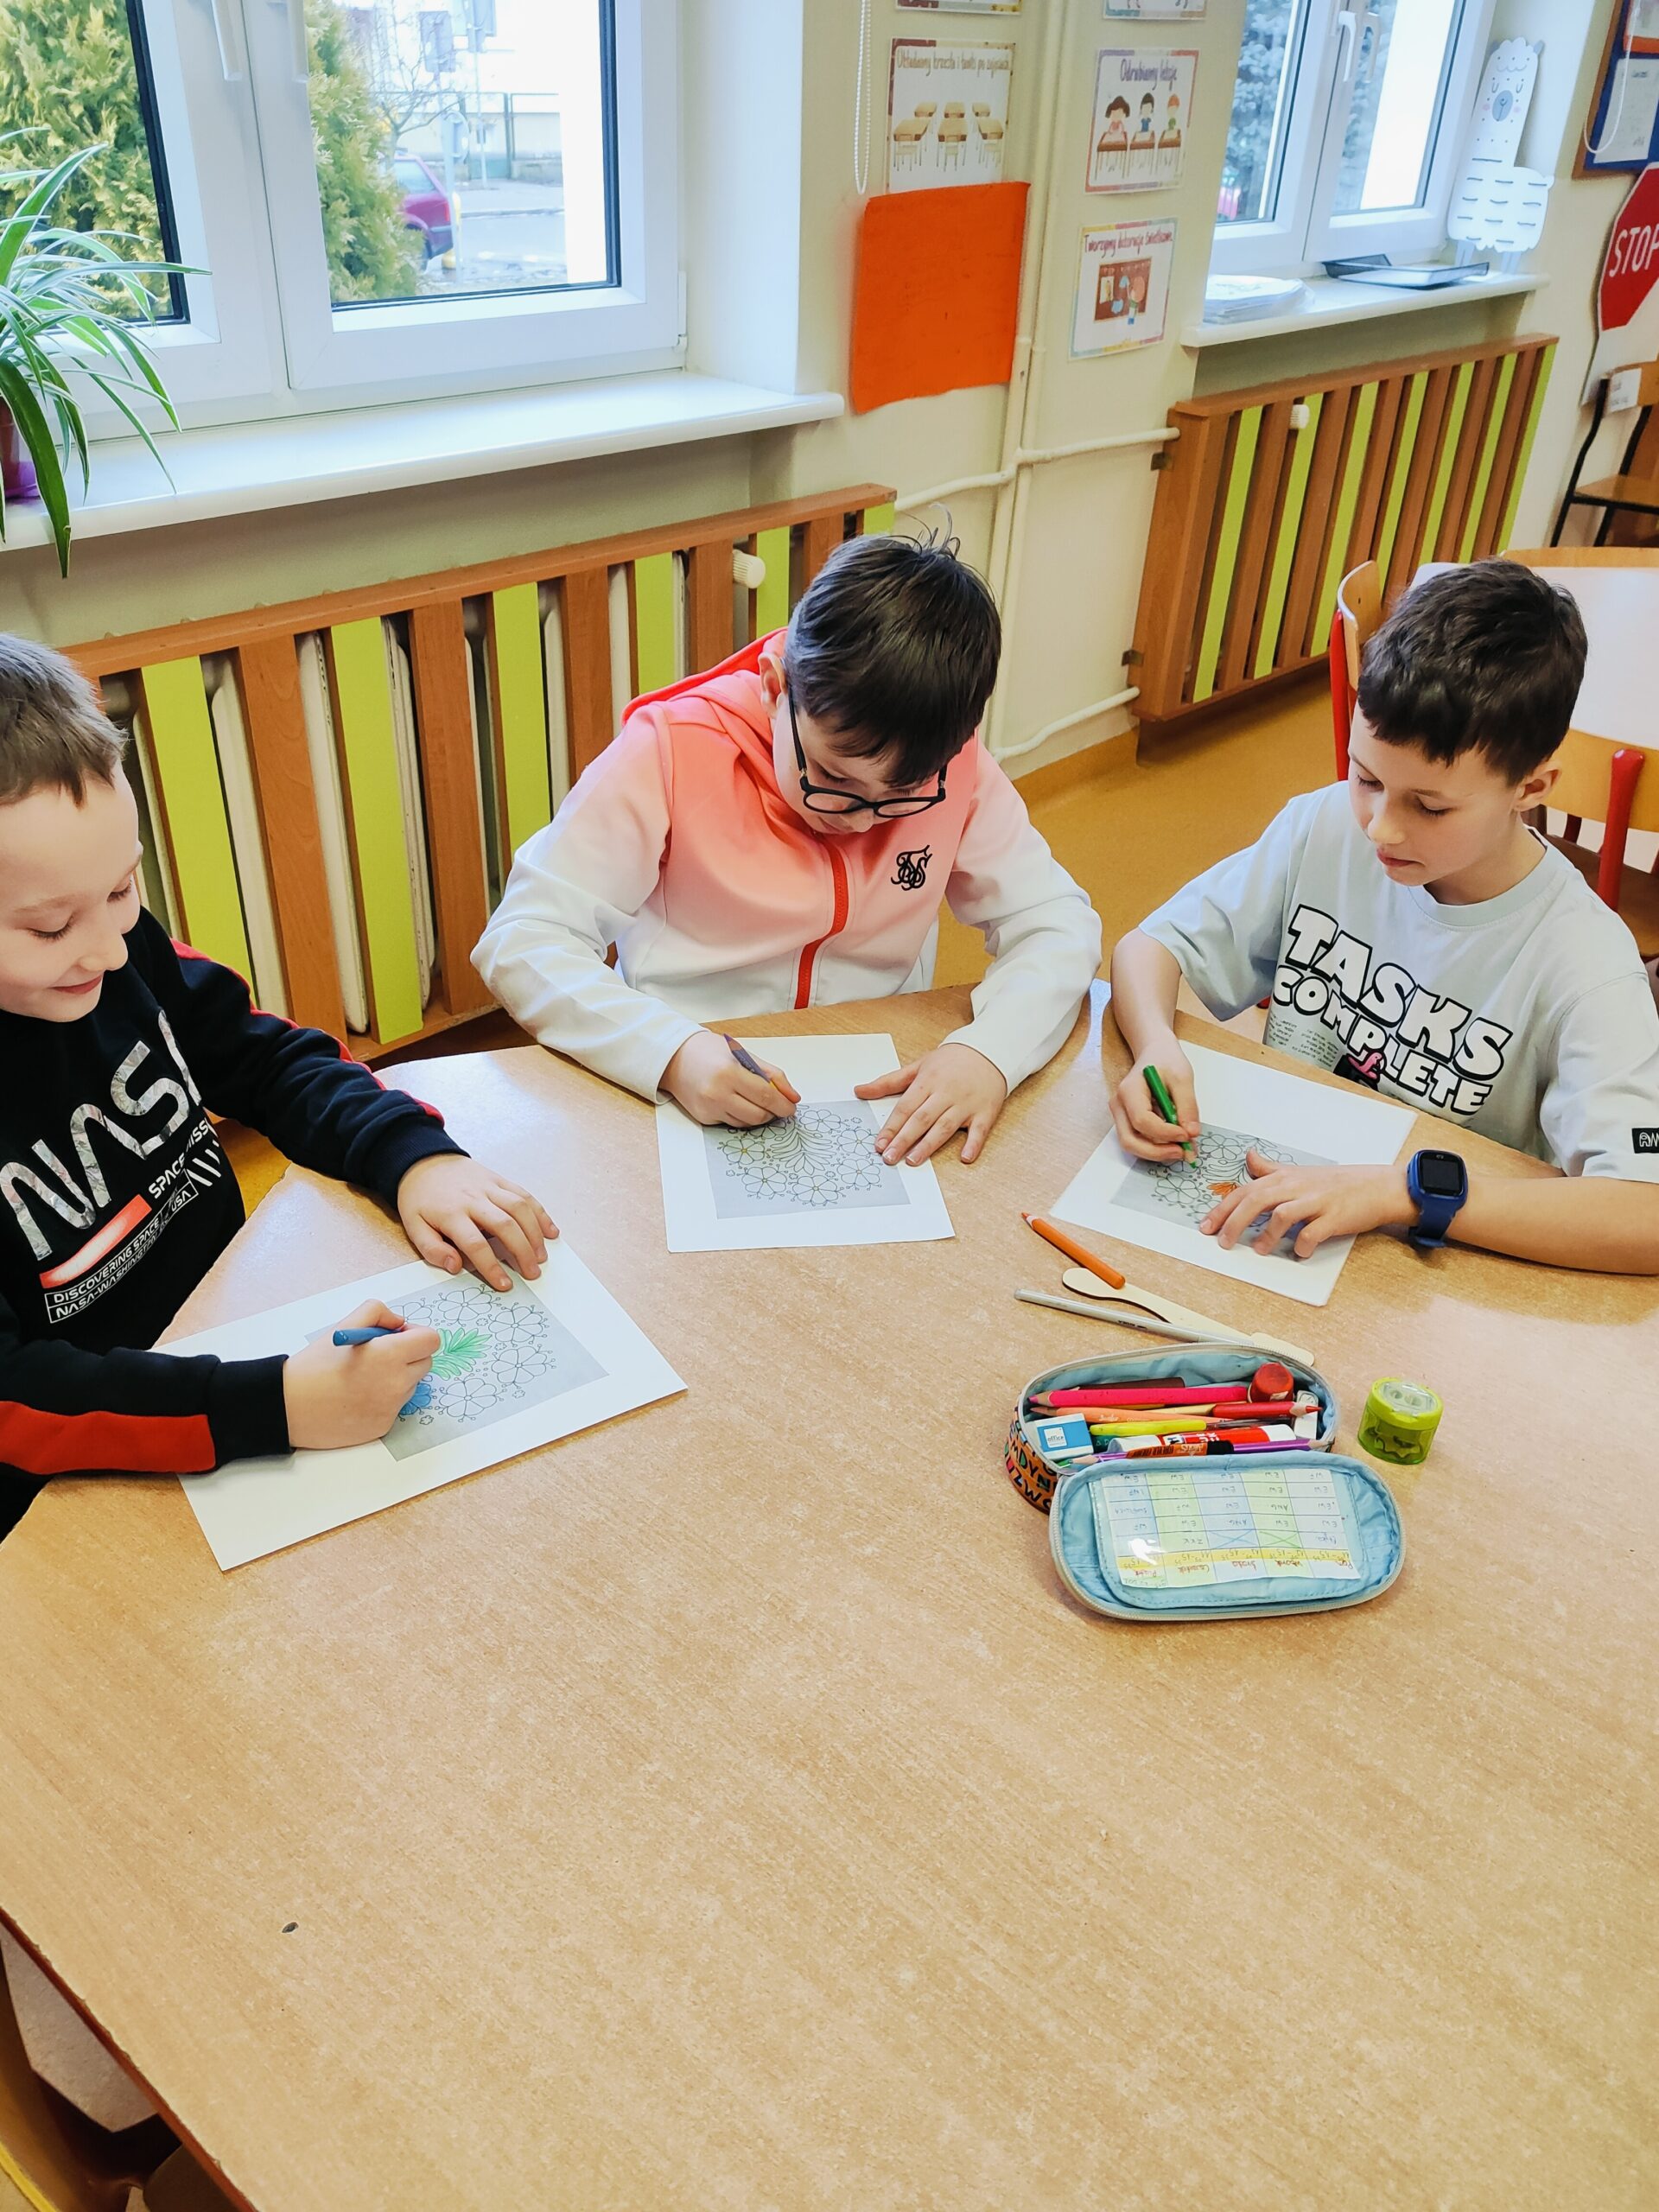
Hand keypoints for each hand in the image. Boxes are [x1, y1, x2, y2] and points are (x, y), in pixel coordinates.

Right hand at [283, 1301, 442, 1449]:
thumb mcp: (344, 1326)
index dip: (416, 1334)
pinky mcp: (383, 1427)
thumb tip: (399, 1322)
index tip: (398, 1336)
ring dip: (397, 1378)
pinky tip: (357, 1396)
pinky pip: (395, 1407)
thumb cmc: (314, 1366)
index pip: (431, 1340)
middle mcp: (397, 1384)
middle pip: (425, 1363)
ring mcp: (391, 1408)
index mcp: (390, 1355)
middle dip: (409, 1355)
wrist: (289, 1406)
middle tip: (380, 1355)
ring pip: (411, 1386)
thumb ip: (377, 1312)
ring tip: (363, 1377)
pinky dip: (383, 1400)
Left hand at [396, 1155, 556, 1292]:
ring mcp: (489, 1187)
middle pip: (504, 1225)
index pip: (475, 1244)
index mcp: (450, 1213)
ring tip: (541, 1256)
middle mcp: (473, 1198)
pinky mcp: (499, 1179)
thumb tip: (455, 1266)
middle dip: (522, 1251)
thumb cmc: (420, 1199)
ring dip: (535, 1233)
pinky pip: (524, 1194)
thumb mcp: (413, 1226)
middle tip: (532, 1273)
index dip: (492, 1266)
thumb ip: (432, 1249)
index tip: (505, 1284)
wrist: (424, 1161)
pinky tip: (550, 1231)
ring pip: (519, 1208)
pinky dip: (540, 1213)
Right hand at [662, 1030, 799, 1126]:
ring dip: (757, 1115)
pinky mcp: (703, 1118)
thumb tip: (793, 1096)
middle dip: (772, 1113)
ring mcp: (709, 1108)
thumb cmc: (709, 1052)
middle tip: (776, 1105)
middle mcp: (717, 1093)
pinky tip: (736, 1101)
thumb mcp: (744, 1054)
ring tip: (755, 1100)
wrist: (675, 1058)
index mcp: (729, 1073)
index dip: (783, 1105)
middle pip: (758, 1115)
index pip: (766, 1096)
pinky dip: (740, 1115)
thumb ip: (772, 1075)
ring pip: (746, 1123)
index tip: (791, 1108)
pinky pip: (731, 1123)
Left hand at [856, 1043, 1007, 1166]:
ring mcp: (966, 1103)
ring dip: (929, 1145)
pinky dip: (974, 1144)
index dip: (891, 1127)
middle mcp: (946, 1093)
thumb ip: (888, 1082)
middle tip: (889, 1158)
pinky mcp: (985, 1112)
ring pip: (945, 1126)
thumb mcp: (918, 1066)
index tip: (879, 1144)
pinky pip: (980, 1130)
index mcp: (928, 1081)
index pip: (905, 1107)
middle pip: (922, 1119)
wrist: (989, 1050)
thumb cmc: (950, 1061)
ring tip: (913, 1160)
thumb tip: (859, 1090)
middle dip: (904, 1139)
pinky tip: (965, 1157)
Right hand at [1109, 1041, 1198, 1161]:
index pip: (1142, 1120)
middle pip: (1130, 1140)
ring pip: (1133, 1145)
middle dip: (1157, 1152)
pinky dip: (1157, 1147)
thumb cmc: (1166, 1060)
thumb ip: (1187, 1106)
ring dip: (1158, 1152)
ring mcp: (1121, 1115)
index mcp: (1129, 1091)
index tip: (1187, 1135)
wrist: (1155, 1052)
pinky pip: (1139, 1140)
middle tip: (1183, 1152)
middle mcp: (1119, 1106)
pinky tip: (1175, 1142)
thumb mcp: (1182, 1078)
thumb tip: (1192, 1133)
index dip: (1165, 1133)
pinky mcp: (1129, 1122)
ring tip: (1182, 1147)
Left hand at [1200, 1149, 1414, 1258]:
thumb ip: (1271, 1168)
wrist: (1377, 1186)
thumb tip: (1248, 1157)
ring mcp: (1316, 1202)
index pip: (1245, 1191)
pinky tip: (1299, 1252)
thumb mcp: (1299, 1172)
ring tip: (1259, 1250)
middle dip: (1234, 1222)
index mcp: (1284, 1178)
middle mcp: (1297, 1187)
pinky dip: (1302, 1245)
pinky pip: (1312, 1233)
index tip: (1206, 1227)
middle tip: (1222, 1242)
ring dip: (1267, 1235)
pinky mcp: (1334, 1218)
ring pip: (1281, 1215)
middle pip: (1256, 1201)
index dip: (1222, 1209)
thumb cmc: (1336, 1183)